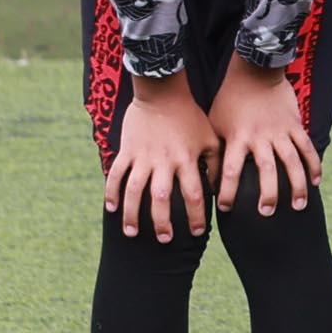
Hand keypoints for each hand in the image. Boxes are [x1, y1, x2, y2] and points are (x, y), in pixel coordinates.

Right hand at [103, 90, 216, 241]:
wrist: (162, 92)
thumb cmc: (190, 117)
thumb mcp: (210, 138)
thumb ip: (216, 165)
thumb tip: (221, 191)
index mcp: (187, 159)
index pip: (194, 194)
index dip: (195, 215)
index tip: (197, 233)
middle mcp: (164, 161)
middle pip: (161, 198)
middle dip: (162, 222)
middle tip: (165, 240)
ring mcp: (142, 156)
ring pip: (134, 190)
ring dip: (132, 214)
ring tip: (132, 232)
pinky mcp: (126, 150)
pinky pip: (115, 174)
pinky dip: (111, 192)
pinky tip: (110, 209)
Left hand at [203, 67, 321, 220]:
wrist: (255, 71)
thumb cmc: (229, 99)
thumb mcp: (215, 124)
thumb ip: (217, 149)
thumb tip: (210, 176)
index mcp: (237, 137)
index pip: (230, 170)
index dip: (228, 191)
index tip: (226, 209)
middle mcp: (260, 136)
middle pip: (267, 170)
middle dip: (268, 194)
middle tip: (266, 213)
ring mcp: (281, 131)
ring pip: (292, 162)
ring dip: (296, 185)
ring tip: (298, 206)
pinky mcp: (295, 125)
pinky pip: (307, 148)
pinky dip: (313, 165)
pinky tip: (316, 182)